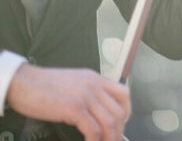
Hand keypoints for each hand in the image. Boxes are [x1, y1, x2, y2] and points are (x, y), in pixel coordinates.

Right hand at [7, 64, 130, 140]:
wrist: (23, 82)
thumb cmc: (43, 85)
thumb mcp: (74, 82)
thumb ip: (88, 91)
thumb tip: (96, 110)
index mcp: (95, 78)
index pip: (123, 93)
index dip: (126, 112)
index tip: (122, 124)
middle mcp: (94, 85)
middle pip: (119, 111)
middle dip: (118, 130)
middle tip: (113, 139)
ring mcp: (85, 96)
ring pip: (109, 121)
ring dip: (109, 138)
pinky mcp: (74, 108)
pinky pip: (93, 129)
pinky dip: (95, 140)